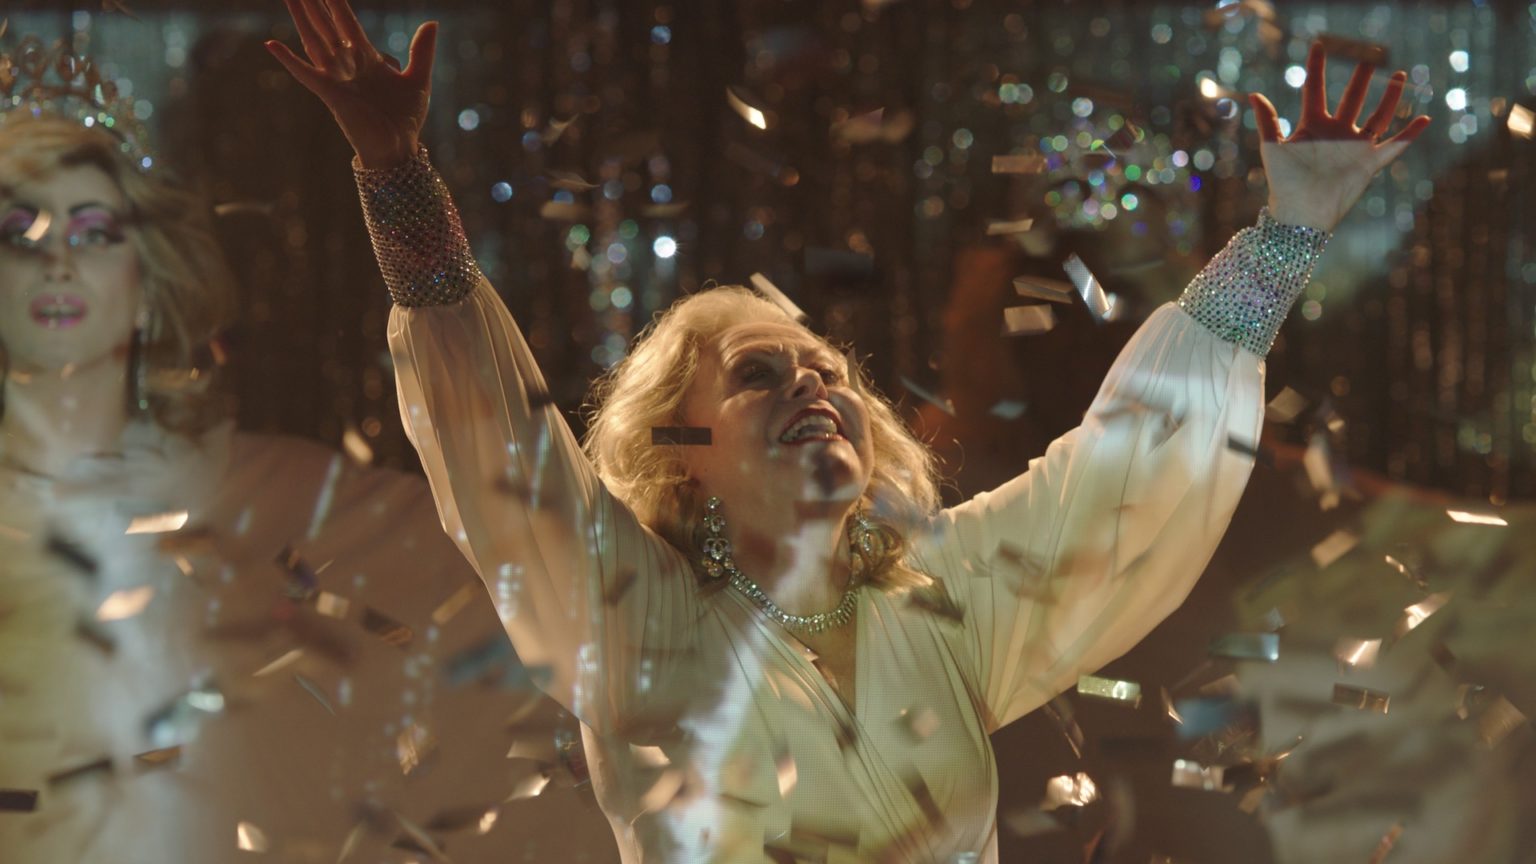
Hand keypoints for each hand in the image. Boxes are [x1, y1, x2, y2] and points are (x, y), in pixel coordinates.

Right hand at [265, 0, 436, 168]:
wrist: (398, 149)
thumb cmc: (405, 119)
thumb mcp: (418, 79)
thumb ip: (422, 51)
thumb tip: (432, 22)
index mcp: (366, 58)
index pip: (346, 22)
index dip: (336, 2)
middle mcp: (347, 65)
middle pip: (326, 26)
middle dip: (314, 4)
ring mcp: (336, 78)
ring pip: (314, 41)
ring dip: (301, 19)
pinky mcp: (331, 94)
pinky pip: (306, 74)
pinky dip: (289, 60)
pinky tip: (272, 45)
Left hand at [1249, 42, 1430, 231]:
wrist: (1301, 214)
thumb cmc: (1284, 184)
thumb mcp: (1271, 149)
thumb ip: (1267, 122)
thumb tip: (1253, 95)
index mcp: (1312, 126)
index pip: (1315, 89)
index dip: (1316, 68)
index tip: (1318, 45)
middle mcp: (1336, 133)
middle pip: (1352, 98)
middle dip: (1360, 78)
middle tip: (1369, 56)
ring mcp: (1354, 147)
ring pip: (1377, 116)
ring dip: (1389, 97)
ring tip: (1397, 74)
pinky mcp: (1369, 164)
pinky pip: (1395, 146)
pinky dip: (1410, 134)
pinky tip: (1424, 119)